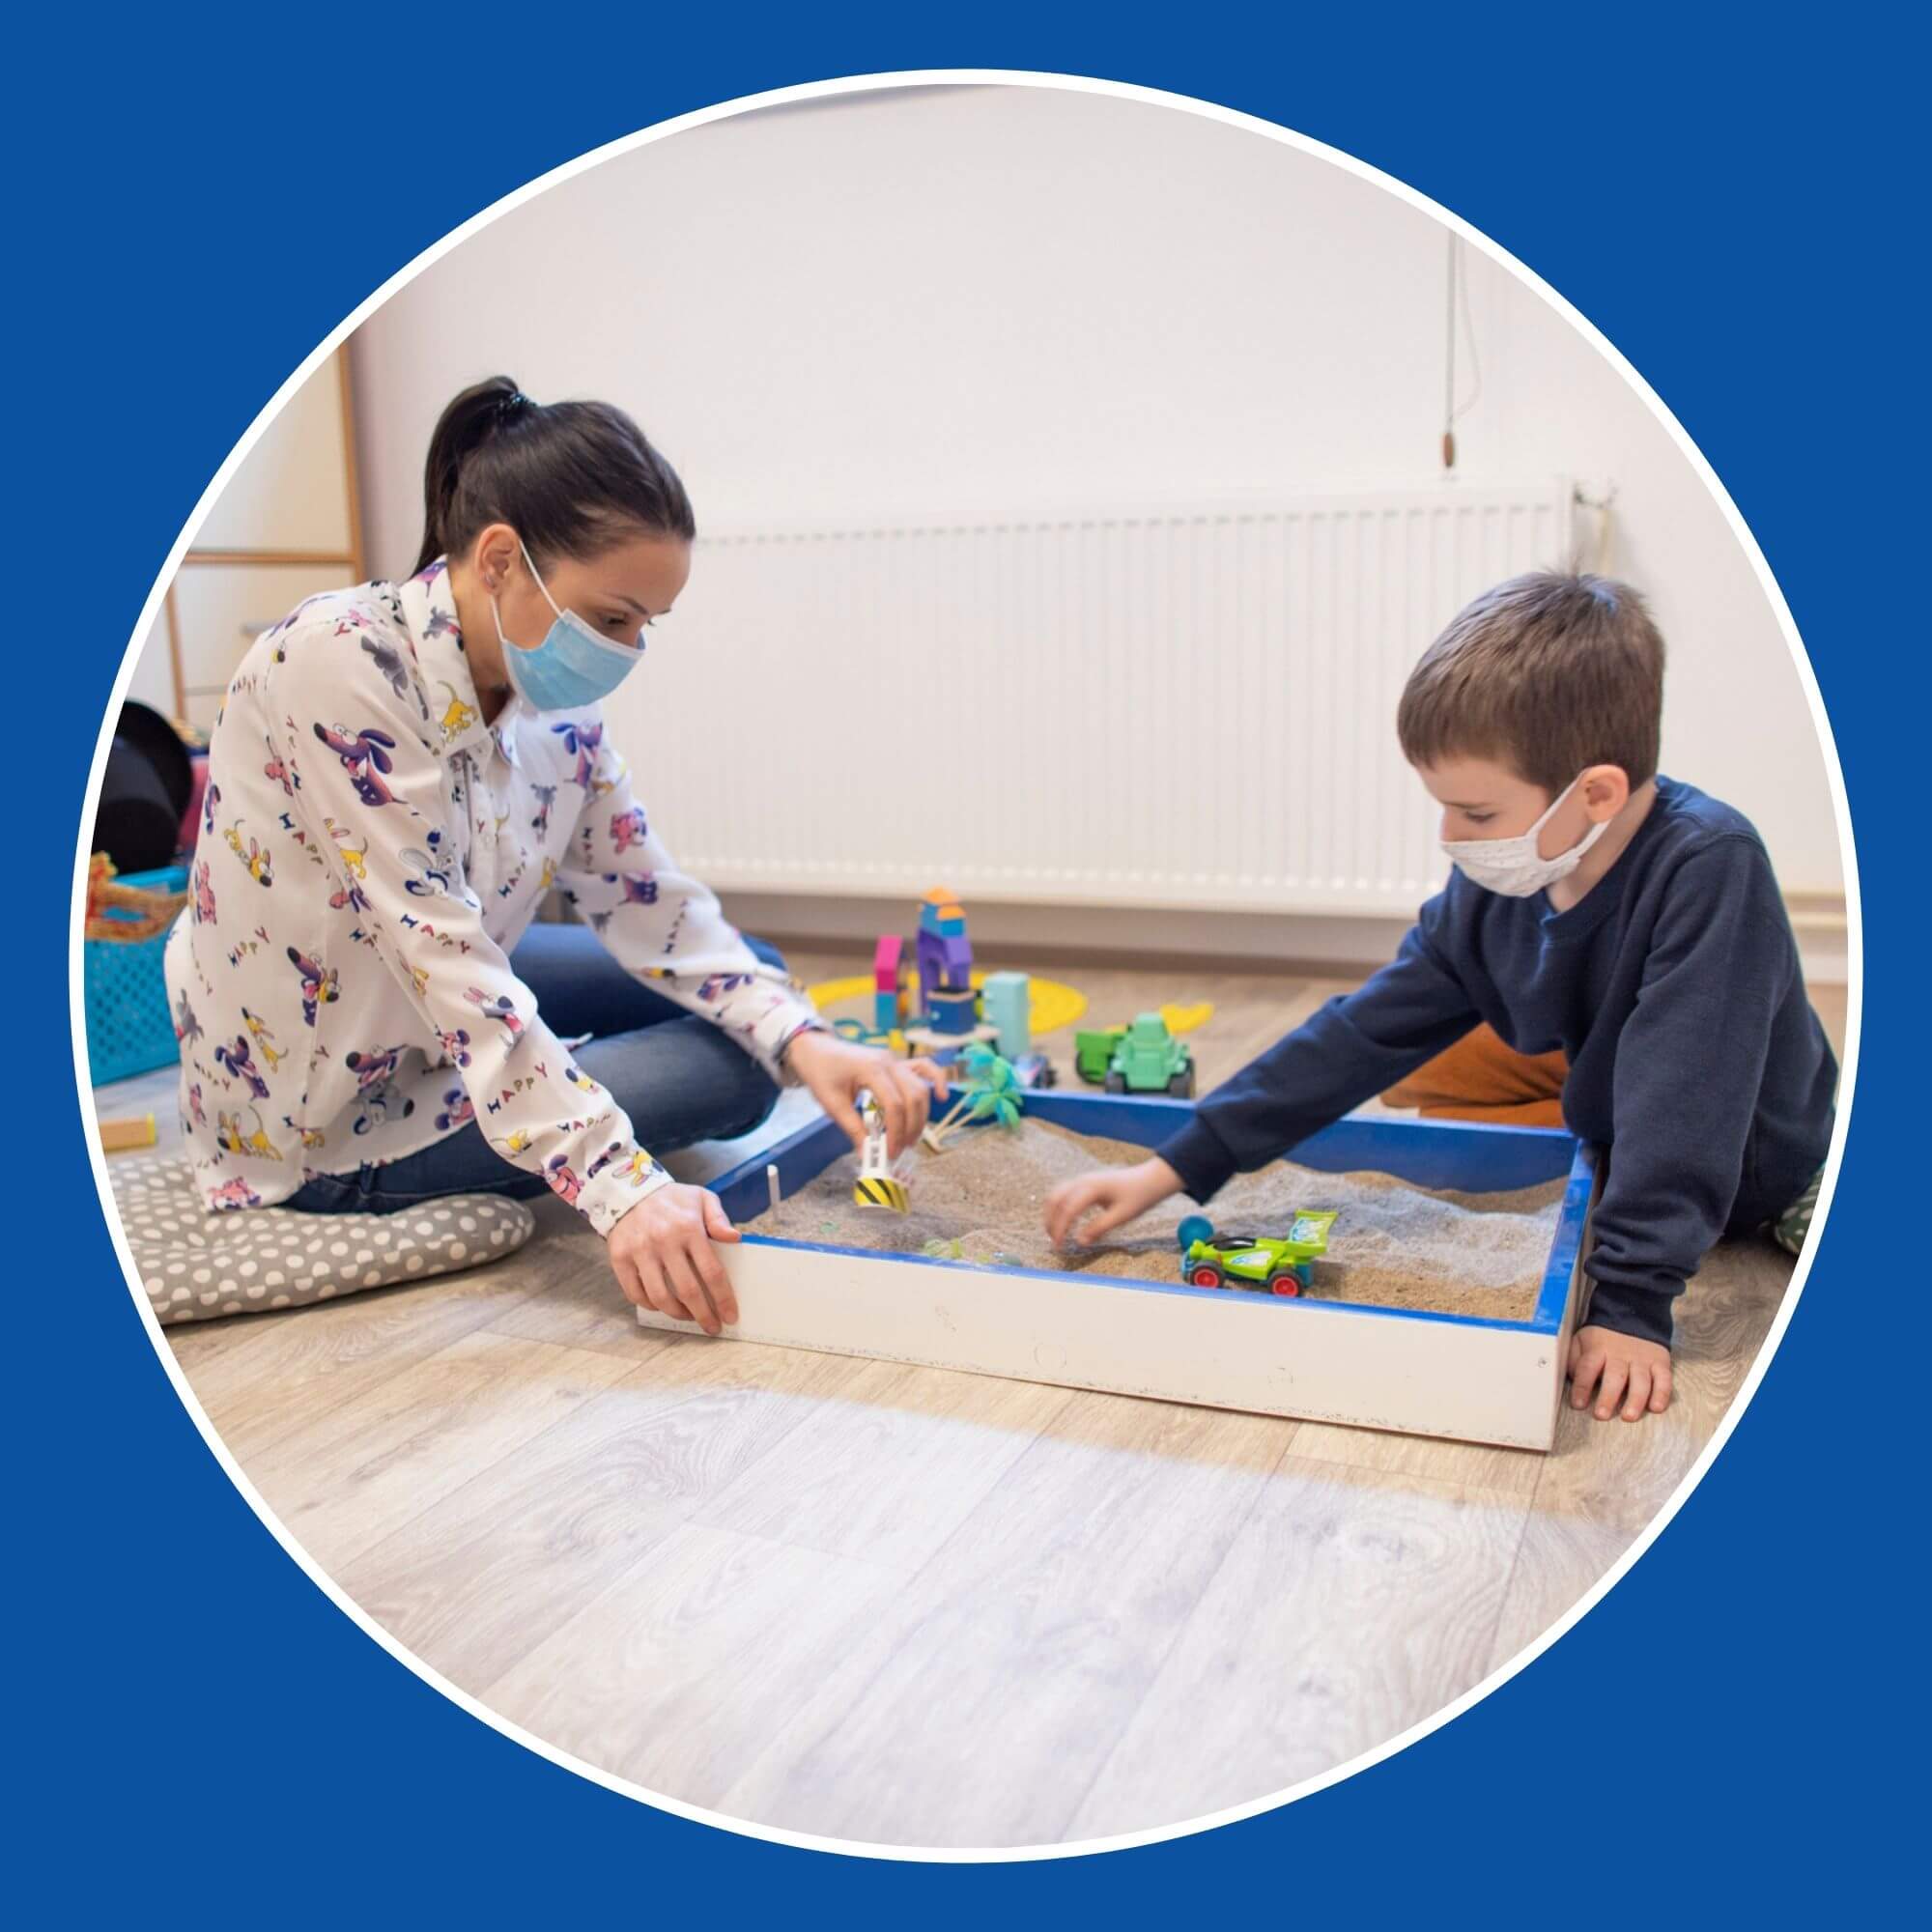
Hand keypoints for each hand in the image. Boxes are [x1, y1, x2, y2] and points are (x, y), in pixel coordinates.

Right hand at [607, 1182, 740, 1333]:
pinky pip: (634, 1293)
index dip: (723, 1298)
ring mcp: (640, 1251)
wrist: (629, 1191)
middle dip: (703, 1315)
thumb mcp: (701, 1198)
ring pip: (660, 1297)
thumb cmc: (672, 1199)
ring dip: (677, 1314)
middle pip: (687, 1290)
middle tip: (712, 1326)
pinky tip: (661, 1305)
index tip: (730, 1316)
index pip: (711, 1271)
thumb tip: (735, 1238)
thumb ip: (719, 1218)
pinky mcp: (620, 1258)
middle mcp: (664, 1241)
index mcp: (688, 1228)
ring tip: (688, 1317)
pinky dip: (649, 1305)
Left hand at [783, 1029, 948, 1160]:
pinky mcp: (896, 1063)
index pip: (894, 1104)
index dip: (895, 1131)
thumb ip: (853, 1128)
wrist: (815, 1049)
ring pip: (920, 1088)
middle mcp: (889, 1062)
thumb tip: (867, 1155)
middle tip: (899, 1149)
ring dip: (920, 1115)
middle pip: (913, 1097)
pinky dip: (936, 1080)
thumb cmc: (820, 1073)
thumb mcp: (832, 1104)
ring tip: (910, 1138)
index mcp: (871, 1069)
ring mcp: (895, 1060)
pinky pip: (924, 1068)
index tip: (889, 1151)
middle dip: (910, 1127)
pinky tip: (941, 1096)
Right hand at [1045, 1156, 1184, 1248]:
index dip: (1060, 1229)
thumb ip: (1099, 1228)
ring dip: (1052, 1213)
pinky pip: (1063, 1192)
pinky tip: (1062, 1221)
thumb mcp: (1122, 1216)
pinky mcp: (1084, 1182)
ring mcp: (1082, 1179)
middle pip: (1055, 1199)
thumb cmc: (1139, 1197)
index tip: (1060, 1246)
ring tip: (1055, 1234)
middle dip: (1050, 1221)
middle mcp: (1083, 1181)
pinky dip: (1058, 1207)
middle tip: (1054, 1242)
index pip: (1068, 1209)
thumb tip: (1080, 1242)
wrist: (1150, 1179)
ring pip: (1056, 1194)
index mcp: (1092, 1188)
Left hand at [1567, 1324, 1673, 1420]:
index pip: (1588, 1367)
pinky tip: (1656, 1407)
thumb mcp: (1582, 1340)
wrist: (1633, 1315)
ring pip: (1640, 1381)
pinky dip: (1662, 1394)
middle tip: (1602, 1415)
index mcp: (1598, 1348)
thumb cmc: (1602, 1337)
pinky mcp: (1660, 1362)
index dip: (1582, 1386)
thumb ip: (1575, 1358)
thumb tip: (1574, 1378)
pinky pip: (1664, 1379)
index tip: (1578, 1404)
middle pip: (1615, 1376)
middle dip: (1608, 1397)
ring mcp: (1642, 1359)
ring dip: (1635, 1400)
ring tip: (1628, 1416)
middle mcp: (1621, 1354)